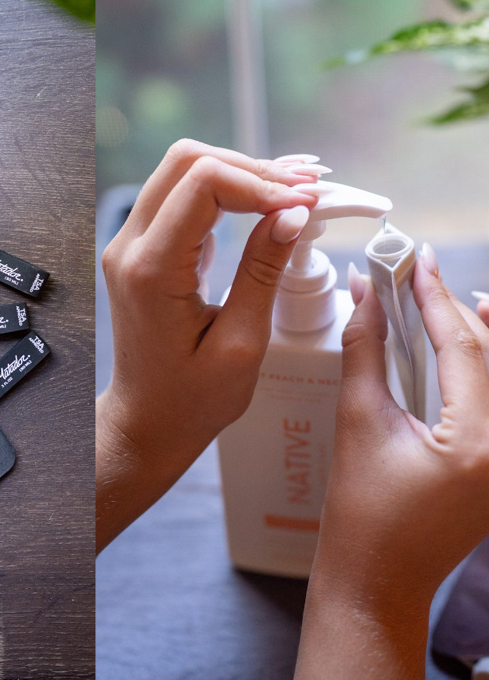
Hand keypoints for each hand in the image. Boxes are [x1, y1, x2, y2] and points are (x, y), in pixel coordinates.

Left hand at [96, 141, 320, 549]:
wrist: (148, 421)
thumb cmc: (192, 399)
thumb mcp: (242, 342)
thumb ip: (264, 271)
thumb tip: (294, 212)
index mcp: (150, 270)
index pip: (202, 183)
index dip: (261, 182)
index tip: (308, 203)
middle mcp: (129, 248)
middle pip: (187, 161)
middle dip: (252, 168)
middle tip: (309, 191)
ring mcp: (131, 245)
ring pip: (184, 172)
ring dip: (242, 174)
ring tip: (299, 193)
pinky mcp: (145, 249)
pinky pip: (183, 198)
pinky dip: (228, 192)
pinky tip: (271, 205)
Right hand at [298, 246, 488, 677]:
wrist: (377, 576)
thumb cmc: (361, 514)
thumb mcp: (359, 423)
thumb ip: (365, 353)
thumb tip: (365, 297)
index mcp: (477, 442)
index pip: (461, 347)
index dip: (433, 296)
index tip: (414, 259)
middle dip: (452, 309)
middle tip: (418, 269)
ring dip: (476, 333)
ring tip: (444, 295)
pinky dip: (483, 366)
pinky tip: (468, 339)